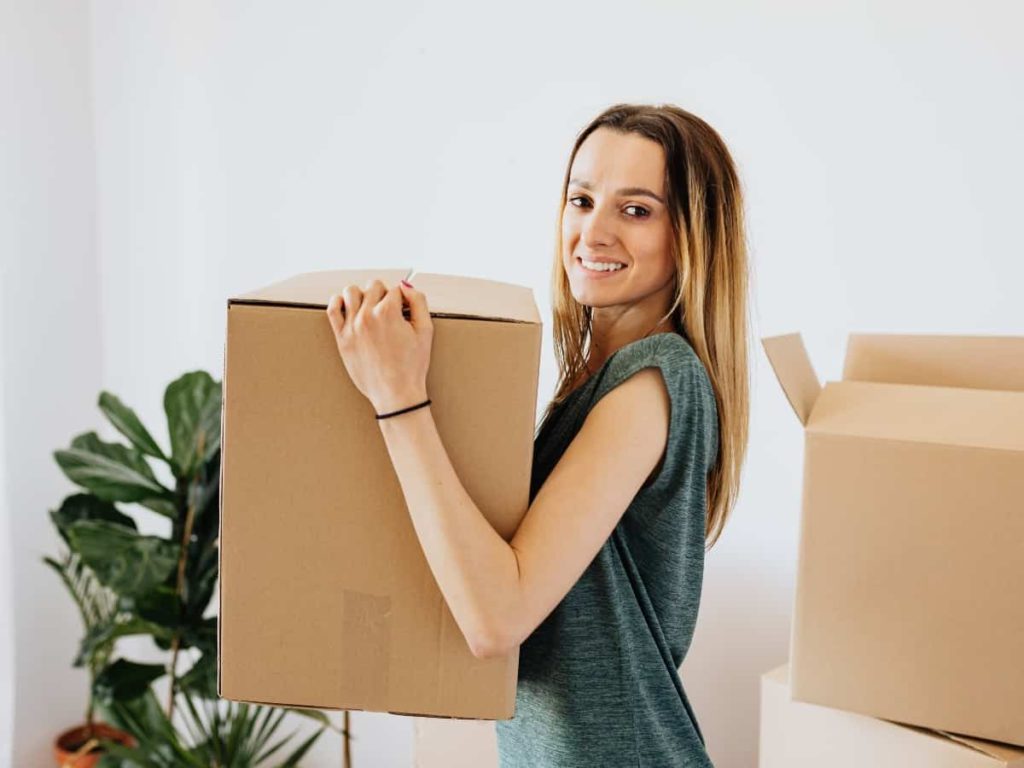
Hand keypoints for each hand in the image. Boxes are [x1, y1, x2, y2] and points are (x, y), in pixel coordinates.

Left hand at [325, 278, 433, 414]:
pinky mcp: (342, 338)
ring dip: (362, 294)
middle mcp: (367, 316)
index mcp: (388, 312)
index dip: (402, 300)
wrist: (396, 394)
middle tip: (390, 311)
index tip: (404, 312)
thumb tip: (406, 287)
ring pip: (351, 292)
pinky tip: (348, 307)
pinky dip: (338, 302)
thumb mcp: (425, 331)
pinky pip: (332, 309)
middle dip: (384, 295)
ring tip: (370, 307)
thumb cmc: (411, 367)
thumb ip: (418, 302)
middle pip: (374, 287)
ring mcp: (352, 327)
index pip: (394, 290)